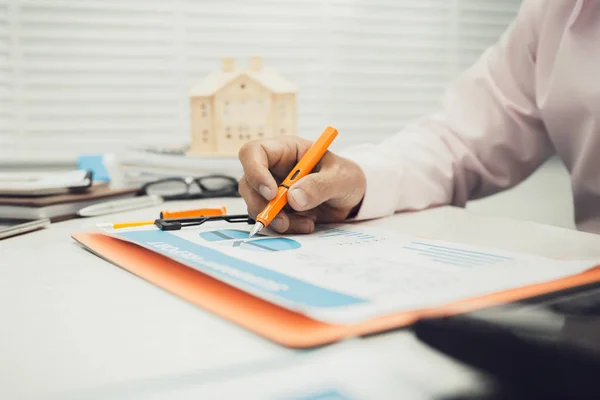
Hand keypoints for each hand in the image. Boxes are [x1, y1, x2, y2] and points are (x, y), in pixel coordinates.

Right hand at [238, 136, 365, 233]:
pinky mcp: (278, 208)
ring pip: (256, 204)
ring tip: (306, 223)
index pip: (254, 152)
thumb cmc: (347, 178)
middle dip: (261, 204)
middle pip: (248, 182)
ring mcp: (274, 189)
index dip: (255, 171)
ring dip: (275, 219)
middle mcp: (274, 168)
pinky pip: (270, 219)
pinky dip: (286, 226)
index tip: (272, 193)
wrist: (354, 198)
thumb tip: (294, 197)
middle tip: (282, 220)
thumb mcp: (341, 178)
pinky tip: (306, 224)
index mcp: (286, 150)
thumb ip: (319, 185)